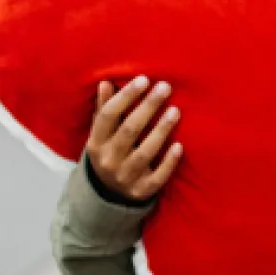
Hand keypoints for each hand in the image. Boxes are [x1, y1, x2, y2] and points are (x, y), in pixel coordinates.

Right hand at [85, 76, 184, 202]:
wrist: (108, 195)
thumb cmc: (109, 153)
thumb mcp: (101, 133)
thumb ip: (104, 109)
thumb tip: (106, 83)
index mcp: (96, 142)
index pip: (109, 115)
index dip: (126, 96)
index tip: (144, 79)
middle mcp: (108, 160)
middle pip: (129, 130)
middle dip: (148, 107)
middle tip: (165, 87)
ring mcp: (125, 178)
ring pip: (144, 153)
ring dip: (161, 130)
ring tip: (175, 111)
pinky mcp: (142, 191)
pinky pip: (158, 177)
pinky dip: (169, 162)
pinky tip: (179, 146)